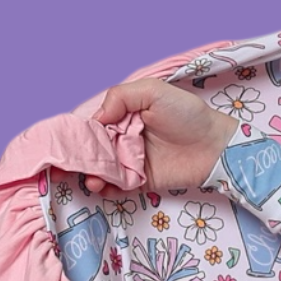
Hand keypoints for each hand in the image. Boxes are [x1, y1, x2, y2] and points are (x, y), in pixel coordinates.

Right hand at [81, 77, 238, 195]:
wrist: (215, 146)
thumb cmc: (187, 114)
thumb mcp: (153, 91)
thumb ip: (120, 97)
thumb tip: (95, 118)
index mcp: (122, 115)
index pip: (92, 124)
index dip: (77, 133)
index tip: (65, 142)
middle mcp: (122, 138)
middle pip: (92, 149)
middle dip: (79, 157)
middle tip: (69, 165)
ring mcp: (130, 161)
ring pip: (102, 169)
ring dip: (91, 175)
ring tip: (93, 178)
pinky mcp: (140, 181)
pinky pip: (117, 187)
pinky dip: (107, 189)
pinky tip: (103, 187)